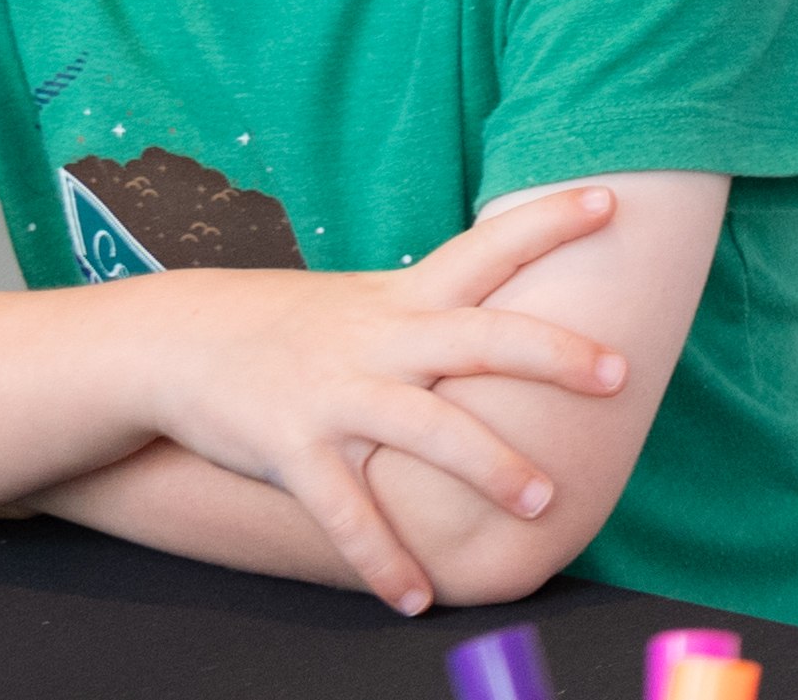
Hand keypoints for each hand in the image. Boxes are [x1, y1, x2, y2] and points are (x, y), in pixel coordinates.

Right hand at [132, 184, 629, 615]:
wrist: (177, 342)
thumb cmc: (294, 325)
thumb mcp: (367, 303)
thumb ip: (437, 311)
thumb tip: (518, 318)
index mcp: (403, 299)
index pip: (485, 249)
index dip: (546, 224)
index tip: (609, 200)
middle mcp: (380, 341)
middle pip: (481, 339)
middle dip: (553, 355)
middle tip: (620, 373)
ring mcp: (337, 396)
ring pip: (428, 430)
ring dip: (490, 468)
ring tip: (544, 503)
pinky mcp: (292, 450)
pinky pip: (346, 513)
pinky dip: (383, 559)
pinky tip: (418, 597)